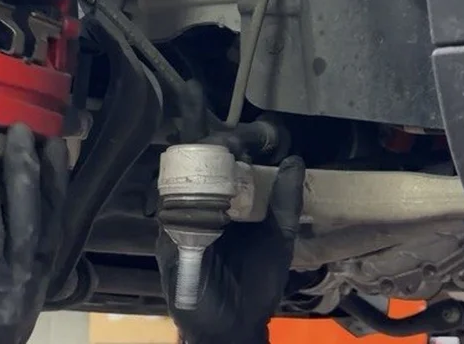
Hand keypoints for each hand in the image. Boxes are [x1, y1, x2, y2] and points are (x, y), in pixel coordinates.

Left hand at [0, 124, 68, 343]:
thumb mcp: (14, 290)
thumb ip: (18, 248)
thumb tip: (13, 186)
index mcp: (38, 277)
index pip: (54, 220)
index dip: (57, 180)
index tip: (54, 144)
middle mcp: (19, 284)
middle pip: (28, 220)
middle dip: (24, 171)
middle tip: (19, 133)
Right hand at [156, 156, 304, 343]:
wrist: (239, 324)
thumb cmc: (257, 283)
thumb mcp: (279, 236)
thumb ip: (286, 201)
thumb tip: (294, 160)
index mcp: (223, 205)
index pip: (218, 164)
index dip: (229, 145)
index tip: (246, 138)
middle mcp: (198, 210)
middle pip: (194, 166)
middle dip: (210, 146)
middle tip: (231, 142)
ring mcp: (180, 225)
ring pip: (178, 184)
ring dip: (197, 168)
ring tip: (219, 161)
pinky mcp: (169, 243)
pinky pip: (169, 215)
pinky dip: (185, 200)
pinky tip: (205, 192)